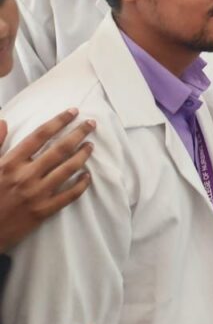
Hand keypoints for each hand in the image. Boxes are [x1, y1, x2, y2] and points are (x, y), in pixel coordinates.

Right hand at [0, 109, 95, 252]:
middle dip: (78, 133)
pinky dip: (81, 184)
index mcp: (9, 163)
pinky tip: (88, 176)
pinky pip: (69, 195)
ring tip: (91, 146)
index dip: (58, 121)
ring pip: (68, 169)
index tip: (73, 111)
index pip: (39, 135)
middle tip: (92, 123)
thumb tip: (4, 120)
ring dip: (83, 155)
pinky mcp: (43, 211)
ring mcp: (36, 194)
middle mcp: (25, 176)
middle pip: (59, 149)